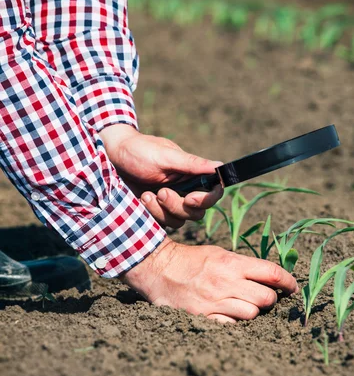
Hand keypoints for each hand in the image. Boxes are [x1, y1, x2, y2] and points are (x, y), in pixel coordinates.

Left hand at [100, 124, 222, 228]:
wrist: (110, 157)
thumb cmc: (139, 151)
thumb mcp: (166, 156)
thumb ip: (192, 164)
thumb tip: (220, 166)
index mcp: (191, 175)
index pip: (213, 193)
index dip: (207, 200)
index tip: (190, 198)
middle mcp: (184, 190)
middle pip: (197, 212)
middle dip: (178, 206)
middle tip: (161, 192)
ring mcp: (170, 203)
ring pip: (180, 221)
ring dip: (163, 211)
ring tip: (146, 195)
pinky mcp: (156, 212)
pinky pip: (163, 224)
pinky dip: (152, 215)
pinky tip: (141, 200)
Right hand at [121, 238, 298, 322]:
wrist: (158, 269)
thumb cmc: (192, 260)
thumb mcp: (219, 254)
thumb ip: (243, 266)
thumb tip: (271, 278)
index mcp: (231, 263)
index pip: (272, 273)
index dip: (288, 282)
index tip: (293, 288)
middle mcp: (225, 283)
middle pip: (266, 298)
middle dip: (270, 299)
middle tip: (264, 297)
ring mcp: (214, 302)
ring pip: (252, 314)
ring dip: (252, 311)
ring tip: (243, 305)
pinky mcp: (203, 317)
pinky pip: (232, 326)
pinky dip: (235, 322)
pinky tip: (229, 315)